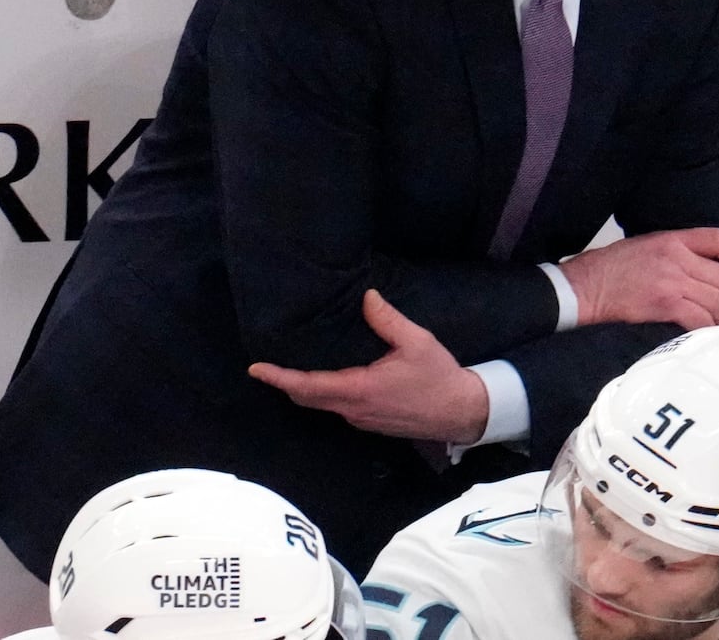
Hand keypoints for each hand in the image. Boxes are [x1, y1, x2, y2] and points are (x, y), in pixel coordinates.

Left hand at [248, 290, 489, 443]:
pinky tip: (326, 378)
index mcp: (360, 389)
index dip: (280, 378)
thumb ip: (388, 319)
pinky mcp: (370, 422)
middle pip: (307, 399)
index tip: (257, 369)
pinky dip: (323, 394)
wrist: (462, 412)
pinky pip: (337, 408)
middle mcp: (354, 409)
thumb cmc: (439, 377)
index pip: (309, 385)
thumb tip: (366, 297)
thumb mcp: (417, 341)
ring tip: (289, 369)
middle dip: (284, 383)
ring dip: (303, 389)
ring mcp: (361, 419)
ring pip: (321, 405)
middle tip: (265, 367)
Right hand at [559, 228, 718, 330]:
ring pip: (717, 301)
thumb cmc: (607, 270)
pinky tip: (704, 333)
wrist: (582, 289)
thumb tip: (699, 271)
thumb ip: (673, 253)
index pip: (717, 239)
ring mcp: (672, 282)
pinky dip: (707, 328)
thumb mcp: (643, 246)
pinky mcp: (665, 306)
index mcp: (671, 239)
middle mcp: (677, 258)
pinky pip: (700, 319)